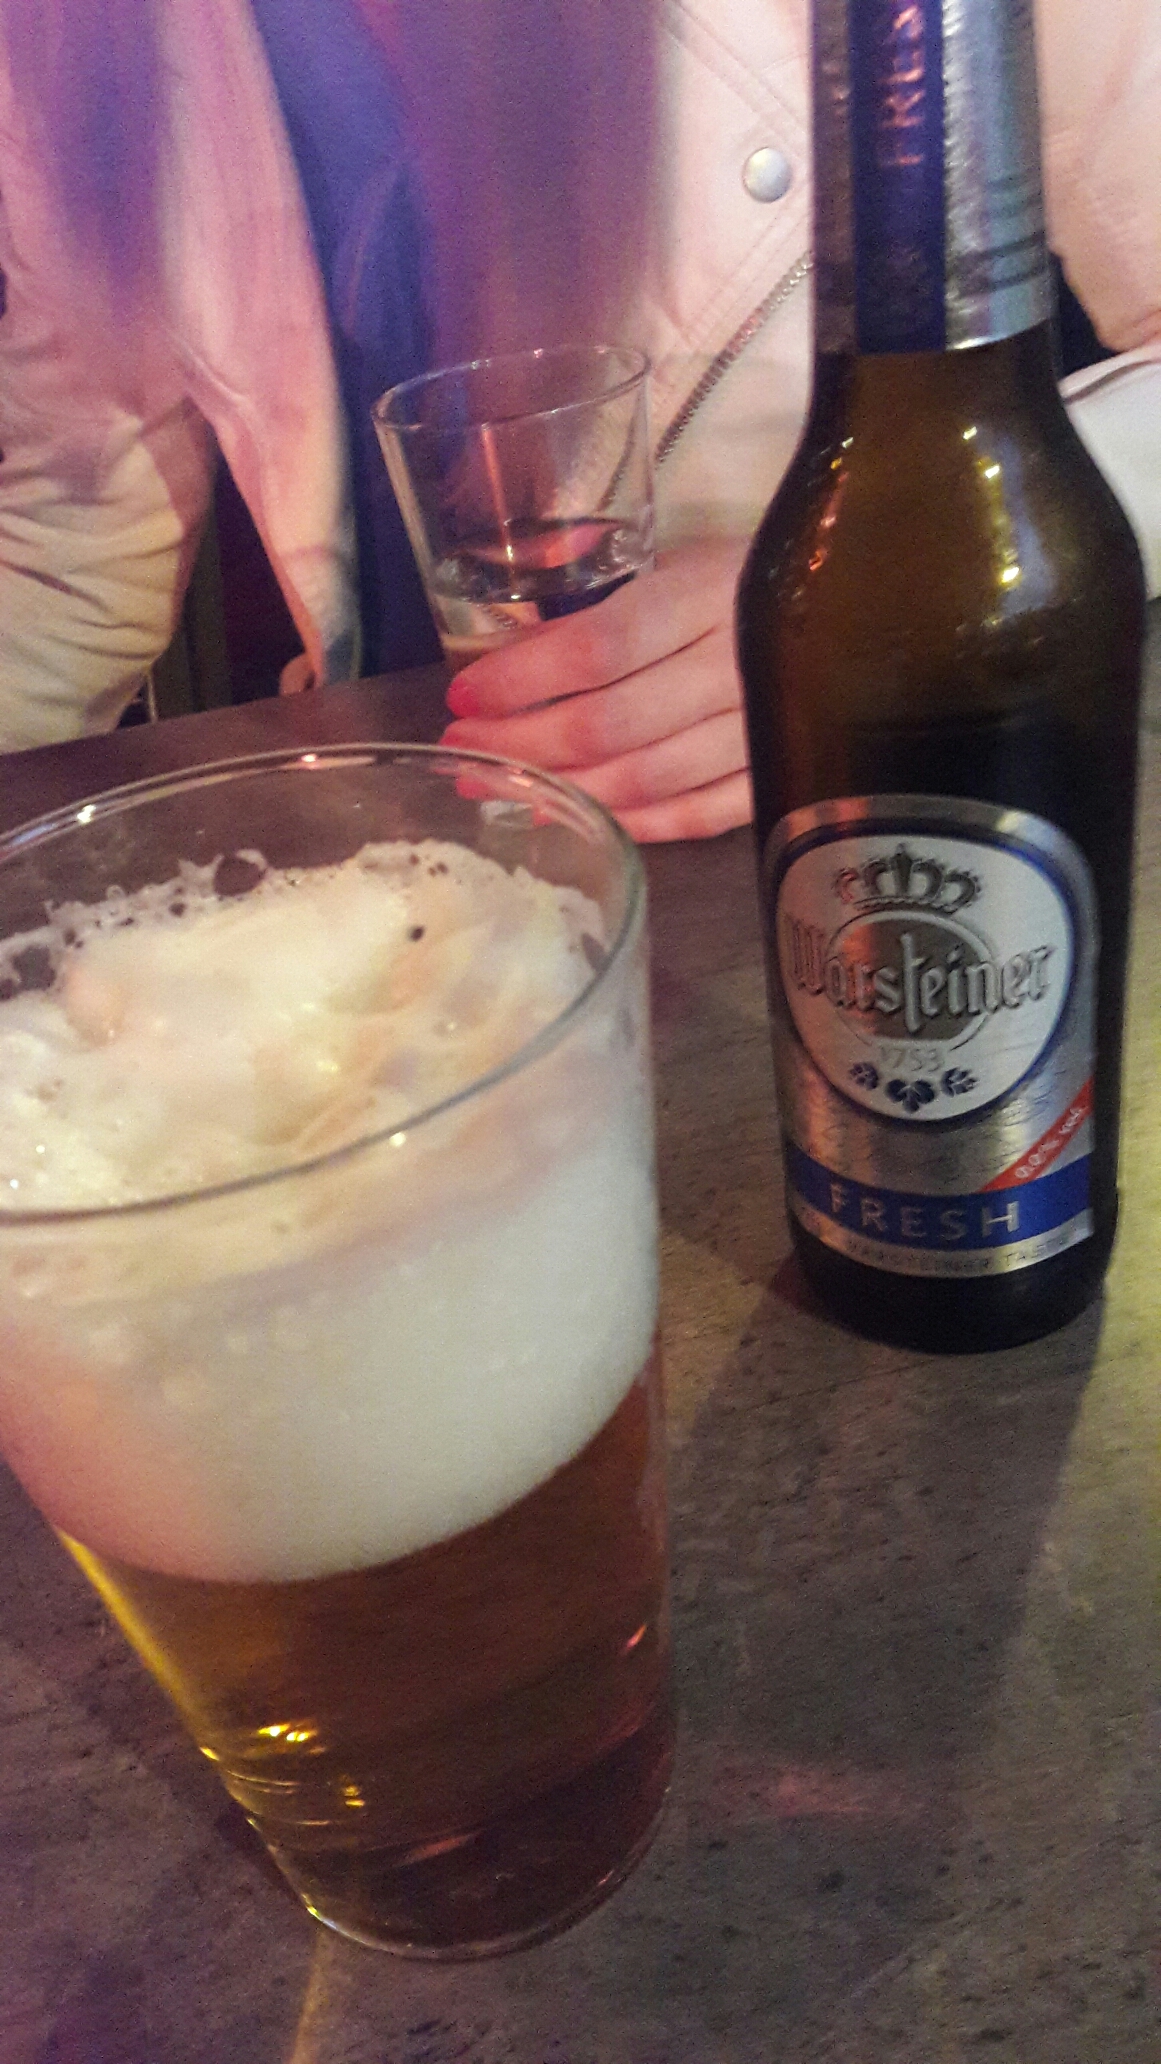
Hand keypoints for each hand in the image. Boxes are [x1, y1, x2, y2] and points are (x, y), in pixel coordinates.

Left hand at [439, 538, 752, 840]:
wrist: (851, 606)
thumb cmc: (740, 580)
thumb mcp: (673, 565)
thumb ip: (595, 614)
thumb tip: (501, 664)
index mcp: (707, 594)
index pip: (601, 647)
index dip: (525, 678)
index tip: (464, 694)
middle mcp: (737, 664)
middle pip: (613, 723)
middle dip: (525, 742)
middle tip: (465, 749)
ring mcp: (761, 729)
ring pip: (648, 778)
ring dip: (565, 789)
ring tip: (501, 786)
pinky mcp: (775, 777)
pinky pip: (698, 815)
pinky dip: (635, 823)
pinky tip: (581, 817)